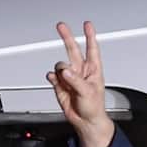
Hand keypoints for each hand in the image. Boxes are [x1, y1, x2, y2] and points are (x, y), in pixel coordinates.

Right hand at [47, 21, 113, 146]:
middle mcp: (81, 71)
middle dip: (67, 37)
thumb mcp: (88, 92)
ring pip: (61, 65)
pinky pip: (53, 76)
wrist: (86, 122)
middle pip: (73, 49)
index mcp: (93, 69)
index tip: (87, 24)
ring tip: (64, 80)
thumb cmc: (94, 108)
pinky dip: (52, 77)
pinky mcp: (60, 86)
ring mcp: (70, 78)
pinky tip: (54, 79)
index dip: (89, 35)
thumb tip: (65, 71)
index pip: (91, 48)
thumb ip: (76, 80)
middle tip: (61, 26)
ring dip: (60, 70)